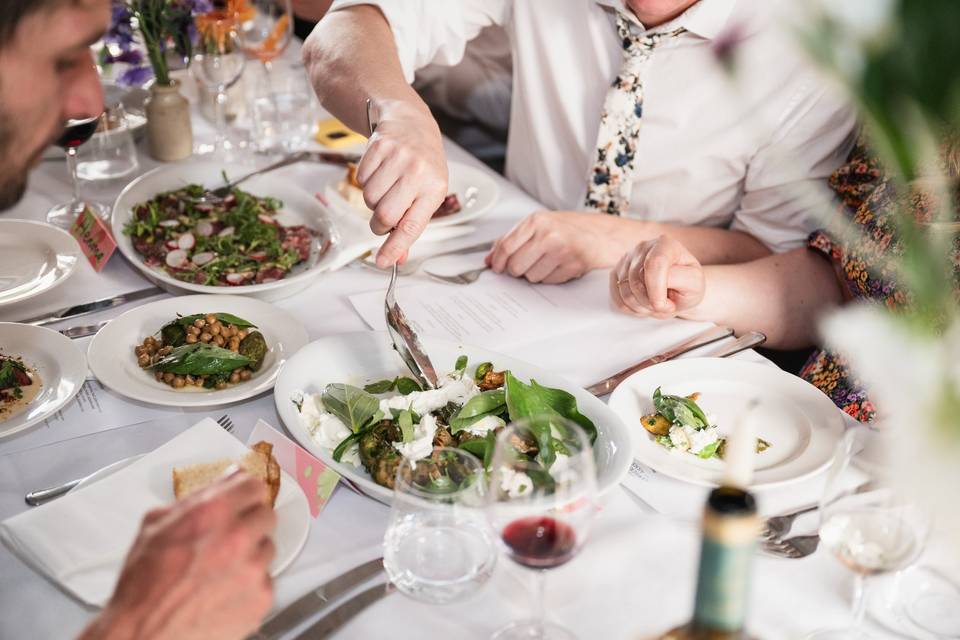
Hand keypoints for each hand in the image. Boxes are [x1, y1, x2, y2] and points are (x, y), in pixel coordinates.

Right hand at [80, 472, 276, 639]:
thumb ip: (197, 497)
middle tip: (227, 538)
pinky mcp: (262, 597)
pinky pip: (267, 579)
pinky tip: (224, 591)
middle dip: (249, 522)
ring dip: (251, 553)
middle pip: (266, 515)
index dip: (244, 494)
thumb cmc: (143, 583)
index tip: (239, 502)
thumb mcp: (155, 525)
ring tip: (220, 570)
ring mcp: (253, 569)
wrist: (143, 635)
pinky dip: (250, 583)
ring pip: (268, 547)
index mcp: (212, 513)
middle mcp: (238, 537)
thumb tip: (228, 478)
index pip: (253, 486)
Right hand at [357, 99, 447, 267]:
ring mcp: (398, 158)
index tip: (383, 262)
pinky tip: (379, 171)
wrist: (411, 123)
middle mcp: (418, 172)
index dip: (395, 247)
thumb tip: (396, 258)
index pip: (412, 225)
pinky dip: (366, 182)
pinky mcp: (378, 147)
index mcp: (435, 188)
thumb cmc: (422, 165)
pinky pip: (361, 179)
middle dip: (380, 224)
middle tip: (384, 217)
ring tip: (386, 187)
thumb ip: (411, 226)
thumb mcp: (427, 194)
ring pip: (369, 199)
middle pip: (385, 215)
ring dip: (372, 201)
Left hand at [486, 211, 629, 283]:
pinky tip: (559, 266)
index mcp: (537, 221)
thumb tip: (490, 259)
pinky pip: (548, 282)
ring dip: (536, 274)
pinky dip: (550, 278)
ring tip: (548, 261)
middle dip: (518, 270)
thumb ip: (513, 239)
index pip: (506, 247)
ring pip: (531, 277)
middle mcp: (549, 235)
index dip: (498, 261)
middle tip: (527, 263)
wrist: (603, 235)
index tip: (497, 268)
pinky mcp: (572, 266)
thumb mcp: (540, 225)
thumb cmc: (570, 229)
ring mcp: (562, 251)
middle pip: (515, 266)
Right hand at [610, 235, 704, 318]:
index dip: (657, 290)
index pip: (654, 264)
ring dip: (641, 307)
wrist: (678, 290)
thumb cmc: (687, 286)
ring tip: (655, 304)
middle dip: (651, 302)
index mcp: (666, 245)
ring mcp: (627, 259)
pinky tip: (643, 304)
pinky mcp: (616, 272)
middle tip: (665, 305)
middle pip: (637, 282)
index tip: (664, 305)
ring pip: (625, 291)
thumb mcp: (695, 283)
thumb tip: (660, 281)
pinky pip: (617, 298)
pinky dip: (631, 308)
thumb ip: (681, 278)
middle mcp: (643, 248)